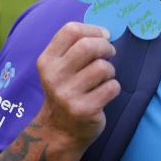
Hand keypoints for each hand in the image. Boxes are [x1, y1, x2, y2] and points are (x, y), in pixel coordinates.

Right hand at [35, 22, 120, 147]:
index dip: (94, 30)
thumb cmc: (67, 91)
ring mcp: (67, 94)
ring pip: (103, 67)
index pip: (70, 30)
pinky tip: (104, 94)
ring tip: (103, 79)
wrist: (59, 131)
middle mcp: (53, 76)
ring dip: (110, 71)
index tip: (104, 36)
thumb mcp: (60, 68)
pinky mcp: (84, 109)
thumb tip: (105, 32)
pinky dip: (113, 88)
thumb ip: (75, 48)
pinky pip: (112, 87)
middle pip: (88, 46)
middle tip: (109, 54)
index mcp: (47, 61)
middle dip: (106, 47)